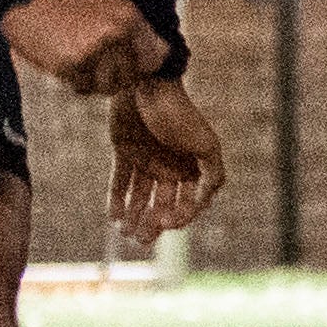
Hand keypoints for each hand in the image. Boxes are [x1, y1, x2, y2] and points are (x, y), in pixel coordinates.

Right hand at [2, 0, 165, 96]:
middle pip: (131, 75)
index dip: (145, 66)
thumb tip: (153, 48)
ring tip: (83, 68)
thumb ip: (128, 26)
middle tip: (102, 71)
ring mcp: (93, 50)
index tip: (136, 69)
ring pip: (108, 85)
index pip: (156, 56)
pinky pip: (82, 87)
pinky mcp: (70, 64)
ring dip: (96, 83)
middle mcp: (116, 34)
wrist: (23, 1)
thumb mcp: (104, 3)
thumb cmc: (62, 2)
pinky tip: (67, 67)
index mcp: (128, 17)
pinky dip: (76, 83)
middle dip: (118, 78)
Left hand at [109, 79, 225, 245]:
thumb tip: (206, 204)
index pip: (189, 203)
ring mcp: (147, 159)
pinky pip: (120, 181)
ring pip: (140, 197)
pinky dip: (116, 199)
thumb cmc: (180, 114)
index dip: (179, 216)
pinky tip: (113, 217)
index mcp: (193, 167)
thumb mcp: (205, 145)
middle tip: (141, 241)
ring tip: (126, 233)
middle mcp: (171, 166)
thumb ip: (212, 175)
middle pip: (163, 204)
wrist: (147, 86)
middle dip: (153, 224)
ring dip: (134, 217)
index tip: (166, 222)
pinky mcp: (125, 151)